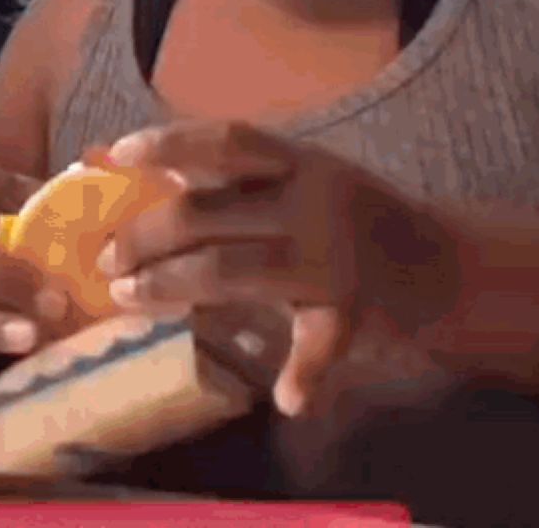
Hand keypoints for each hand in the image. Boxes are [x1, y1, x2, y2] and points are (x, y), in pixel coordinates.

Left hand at [94, 121, 463, 416]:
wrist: (433, 255)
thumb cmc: (336, 209)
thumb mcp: (287, 175)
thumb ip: (217, 172)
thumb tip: (111, 155)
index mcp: (293, 160)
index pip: (224, 141)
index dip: (167, 143)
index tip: (112, 155)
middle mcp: (310, 199)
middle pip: (208, 213)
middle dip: (145, 235)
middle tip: (104, 259)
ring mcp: (331, 255)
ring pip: (234, 270)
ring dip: (173, 286)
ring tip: (127, 297)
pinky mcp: (353, 308)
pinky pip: (322, 343)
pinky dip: (306, 373)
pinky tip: (287, 398)